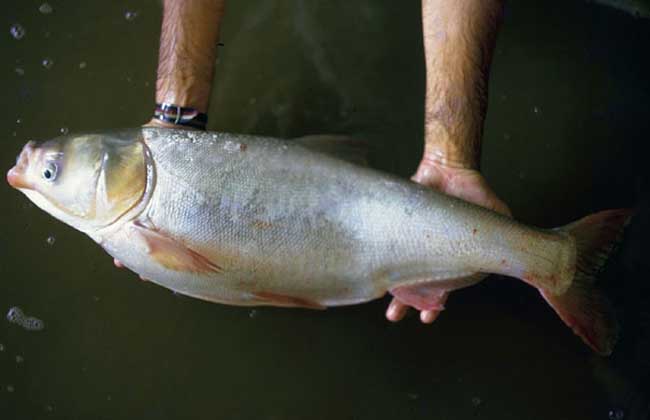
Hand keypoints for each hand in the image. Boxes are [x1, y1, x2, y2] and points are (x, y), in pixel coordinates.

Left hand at [385, 158, 510, 322]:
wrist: (449, 168)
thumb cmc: (474, 192)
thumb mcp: (497, 214)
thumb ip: (506, 236)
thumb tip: (514, 259)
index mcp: (454, 258)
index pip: (444, 287)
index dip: (436, 303)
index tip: (428, 317)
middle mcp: (432, 254)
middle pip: (419, 284)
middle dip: (410, 303)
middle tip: (397, 316)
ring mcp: (414, 243)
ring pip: (401, 270)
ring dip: (393, 290)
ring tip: (385, 307)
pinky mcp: (398, 228)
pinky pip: (387, 249)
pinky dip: (381, 260)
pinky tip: (374, 273)